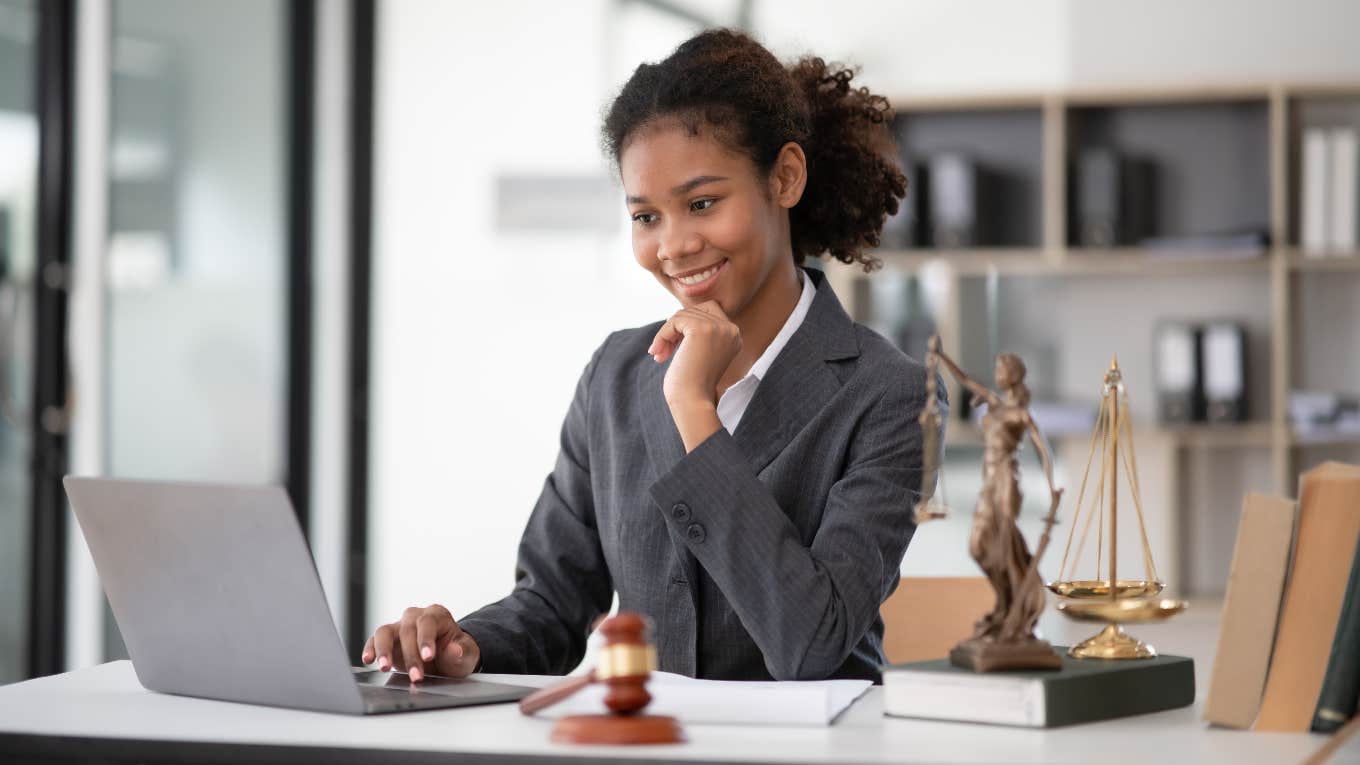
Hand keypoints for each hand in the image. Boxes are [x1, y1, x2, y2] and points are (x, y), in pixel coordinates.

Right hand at [361, 604, 479, 681]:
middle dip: (411, 655)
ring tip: (385, 667)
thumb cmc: (456, 654)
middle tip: (416, 676)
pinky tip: (368, 660)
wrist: (447, 663)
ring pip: (385, 632)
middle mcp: (416, 617)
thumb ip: (462, 651)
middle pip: (407, 630)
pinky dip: (370, 649)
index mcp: (437, 615)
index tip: (428, 656)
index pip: (428, 622)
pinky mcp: (387, 640)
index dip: (426, 639)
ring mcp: (399, 627)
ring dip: (384, 650)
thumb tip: (455, 649)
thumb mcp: (466, 654)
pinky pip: (374, 640)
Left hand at [647, 300, 741, 406]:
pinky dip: (662, 335)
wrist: (692, 402)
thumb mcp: (700, 353)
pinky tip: (658, 353)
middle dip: (676, 327)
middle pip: (696, 310)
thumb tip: (676, 314)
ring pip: (682, 315)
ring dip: (665, 334)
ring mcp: (718, 328)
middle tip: (663, 350)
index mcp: (734, 336)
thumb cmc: (692, 384)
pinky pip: (674, 321)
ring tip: (659, 354)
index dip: (687, 324)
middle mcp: (731, 330)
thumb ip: (697, 333)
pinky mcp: (702, 329)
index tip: (674, 344)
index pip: (709, 311)